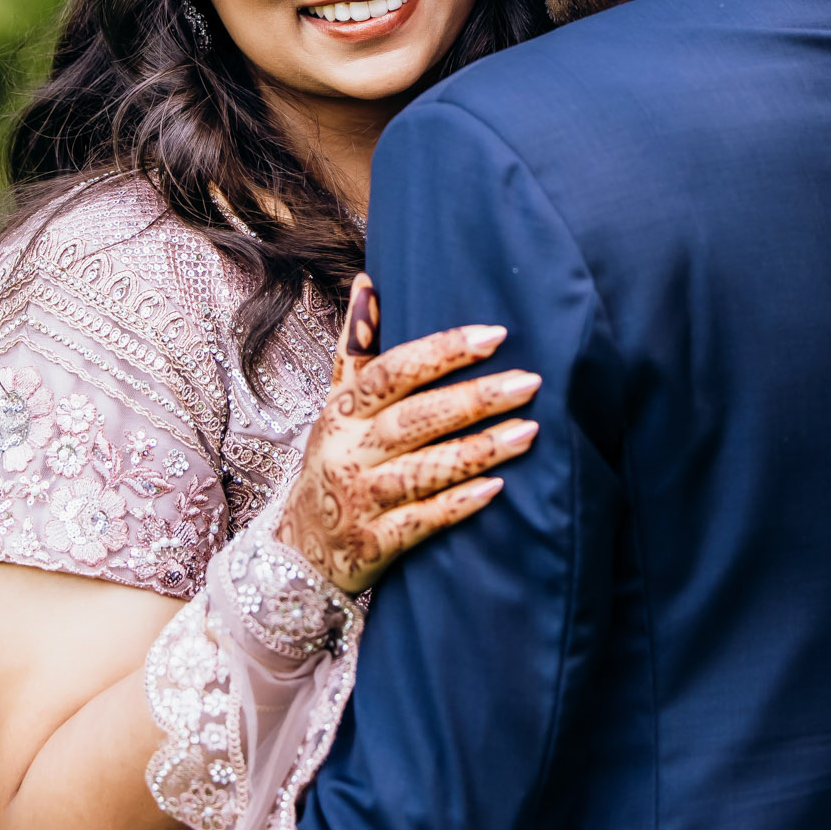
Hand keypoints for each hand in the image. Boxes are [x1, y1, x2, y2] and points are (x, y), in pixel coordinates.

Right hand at [274, 275, 537, 594]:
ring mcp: (361, 499)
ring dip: (477, 451)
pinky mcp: (375, 543)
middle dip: (473, 399)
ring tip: (529, 433)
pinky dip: (456, 506)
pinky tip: (497, 490)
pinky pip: (420, 522)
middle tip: (530, 382)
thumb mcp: (336, 403)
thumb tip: (369, 281)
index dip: (441, 352)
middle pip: (413, 419)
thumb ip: (356, 346)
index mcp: (343, 411)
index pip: (391, 372)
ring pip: (422, 470)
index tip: (494, 335)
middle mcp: (348, 451)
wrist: (300, 548)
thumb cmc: (333, 461)